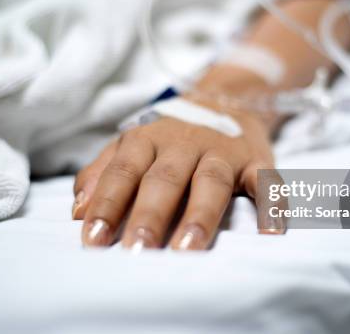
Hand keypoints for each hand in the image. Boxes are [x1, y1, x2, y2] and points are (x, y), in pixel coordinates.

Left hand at [72, 99, 283, 249]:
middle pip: (165, 179)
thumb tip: (78, 211)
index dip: (108, 204)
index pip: (123, 172)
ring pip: (211, 181)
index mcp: (148, 140)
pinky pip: (266, 181)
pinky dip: (271, 205)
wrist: (224, 99)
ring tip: (187, 250)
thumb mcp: (132, 144)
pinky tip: (269, 233)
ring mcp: (222, 151)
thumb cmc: (170, 135)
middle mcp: (184, 144)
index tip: (93, 240)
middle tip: (137, 251)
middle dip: (149, 215)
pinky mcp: (256, 160)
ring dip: (200, 215)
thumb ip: (103, 173)